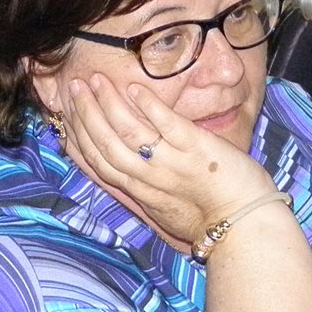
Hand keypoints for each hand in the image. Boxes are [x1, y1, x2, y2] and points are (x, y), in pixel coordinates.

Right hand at [59, 72, 273, 251]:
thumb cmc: (211, 221)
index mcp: (139, 194)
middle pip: (106, 145)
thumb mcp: (165, 210)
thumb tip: (127, 166)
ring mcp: (173, 165)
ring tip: (96, 80)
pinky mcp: (198, 151)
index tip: (65, 114)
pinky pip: (168, 125)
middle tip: (73, 86)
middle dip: (85, 113)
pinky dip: (149, 106)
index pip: (97, 163)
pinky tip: (134, 88)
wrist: (246, 231)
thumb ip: (145, 187)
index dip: (78, 137)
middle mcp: (149, 180)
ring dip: (109, 104)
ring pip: (129, 133)